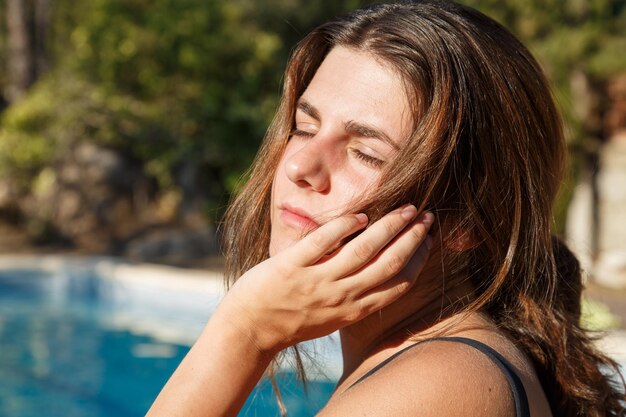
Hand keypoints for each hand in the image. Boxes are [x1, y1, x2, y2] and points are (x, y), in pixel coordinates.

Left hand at [212, 205, 433, 355]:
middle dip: (412, 237)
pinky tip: (360, 215)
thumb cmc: (291, 320)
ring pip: (364, 249)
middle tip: (426, 215)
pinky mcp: (292, 267)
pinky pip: (323, 241)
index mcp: (354, 310)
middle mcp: (341, 297)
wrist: (249, 330)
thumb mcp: (332, 316)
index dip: (419, 258)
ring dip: (389, 226)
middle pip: (389, 263)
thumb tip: (375, 265)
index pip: (399, 283)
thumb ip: (354, 295)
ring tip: (405, 208)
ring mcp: (317, 281)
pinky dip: (344, 226)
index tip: (428, 238)